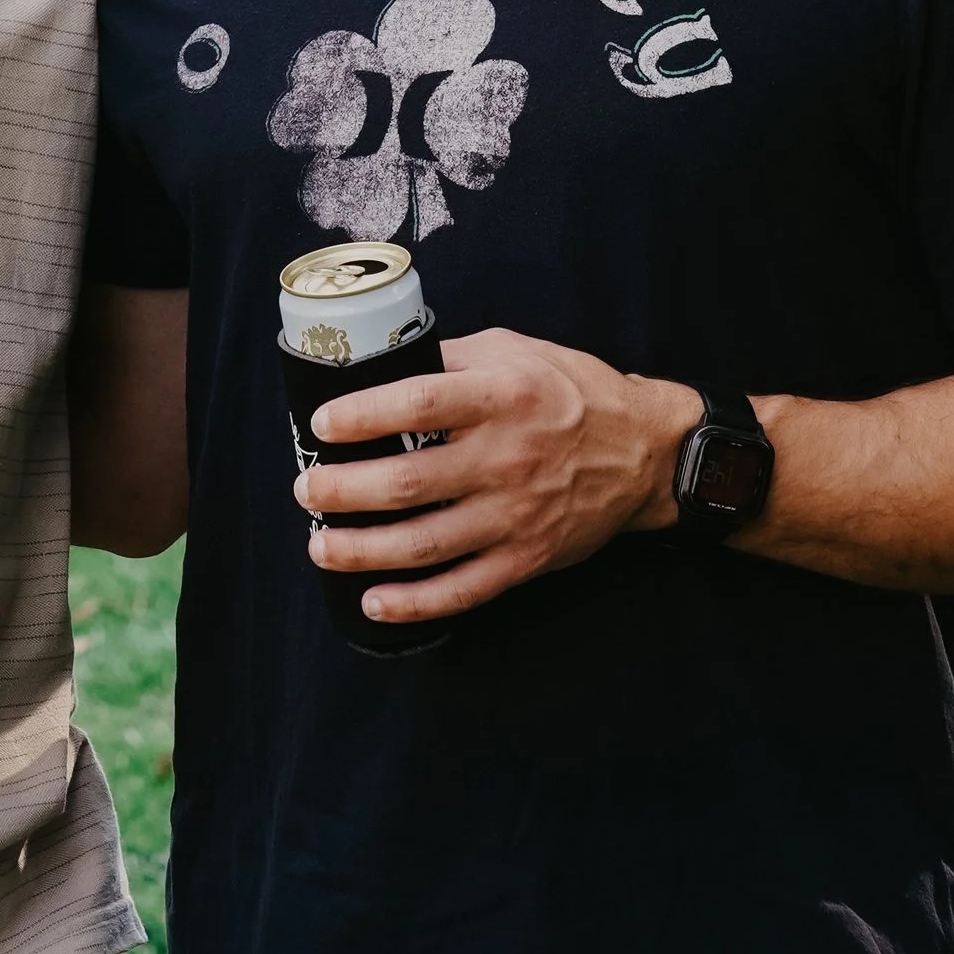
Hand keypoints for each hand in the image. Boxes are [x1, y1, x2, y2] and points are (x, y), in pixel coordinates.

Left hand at [297, 328, 697, 626]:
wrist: (647, 451)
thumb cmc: (572, 391)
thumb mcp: (516, 351)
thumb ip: (452, 358)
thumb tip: (381, 361)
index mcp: (503, 396)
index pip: (418, 403)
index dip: (361, 415)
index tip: (322, 423)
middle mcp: (507, 457)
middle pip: (408, 481)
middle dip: (343, 490)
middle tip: (307, 488)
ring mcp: (517, 514)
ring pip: (426, 542)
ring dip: (363, 549)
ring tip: (321, 544)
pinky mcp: (528, 558)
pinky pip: (464, 588)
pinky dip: (415, 602)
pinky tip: (374, 600)